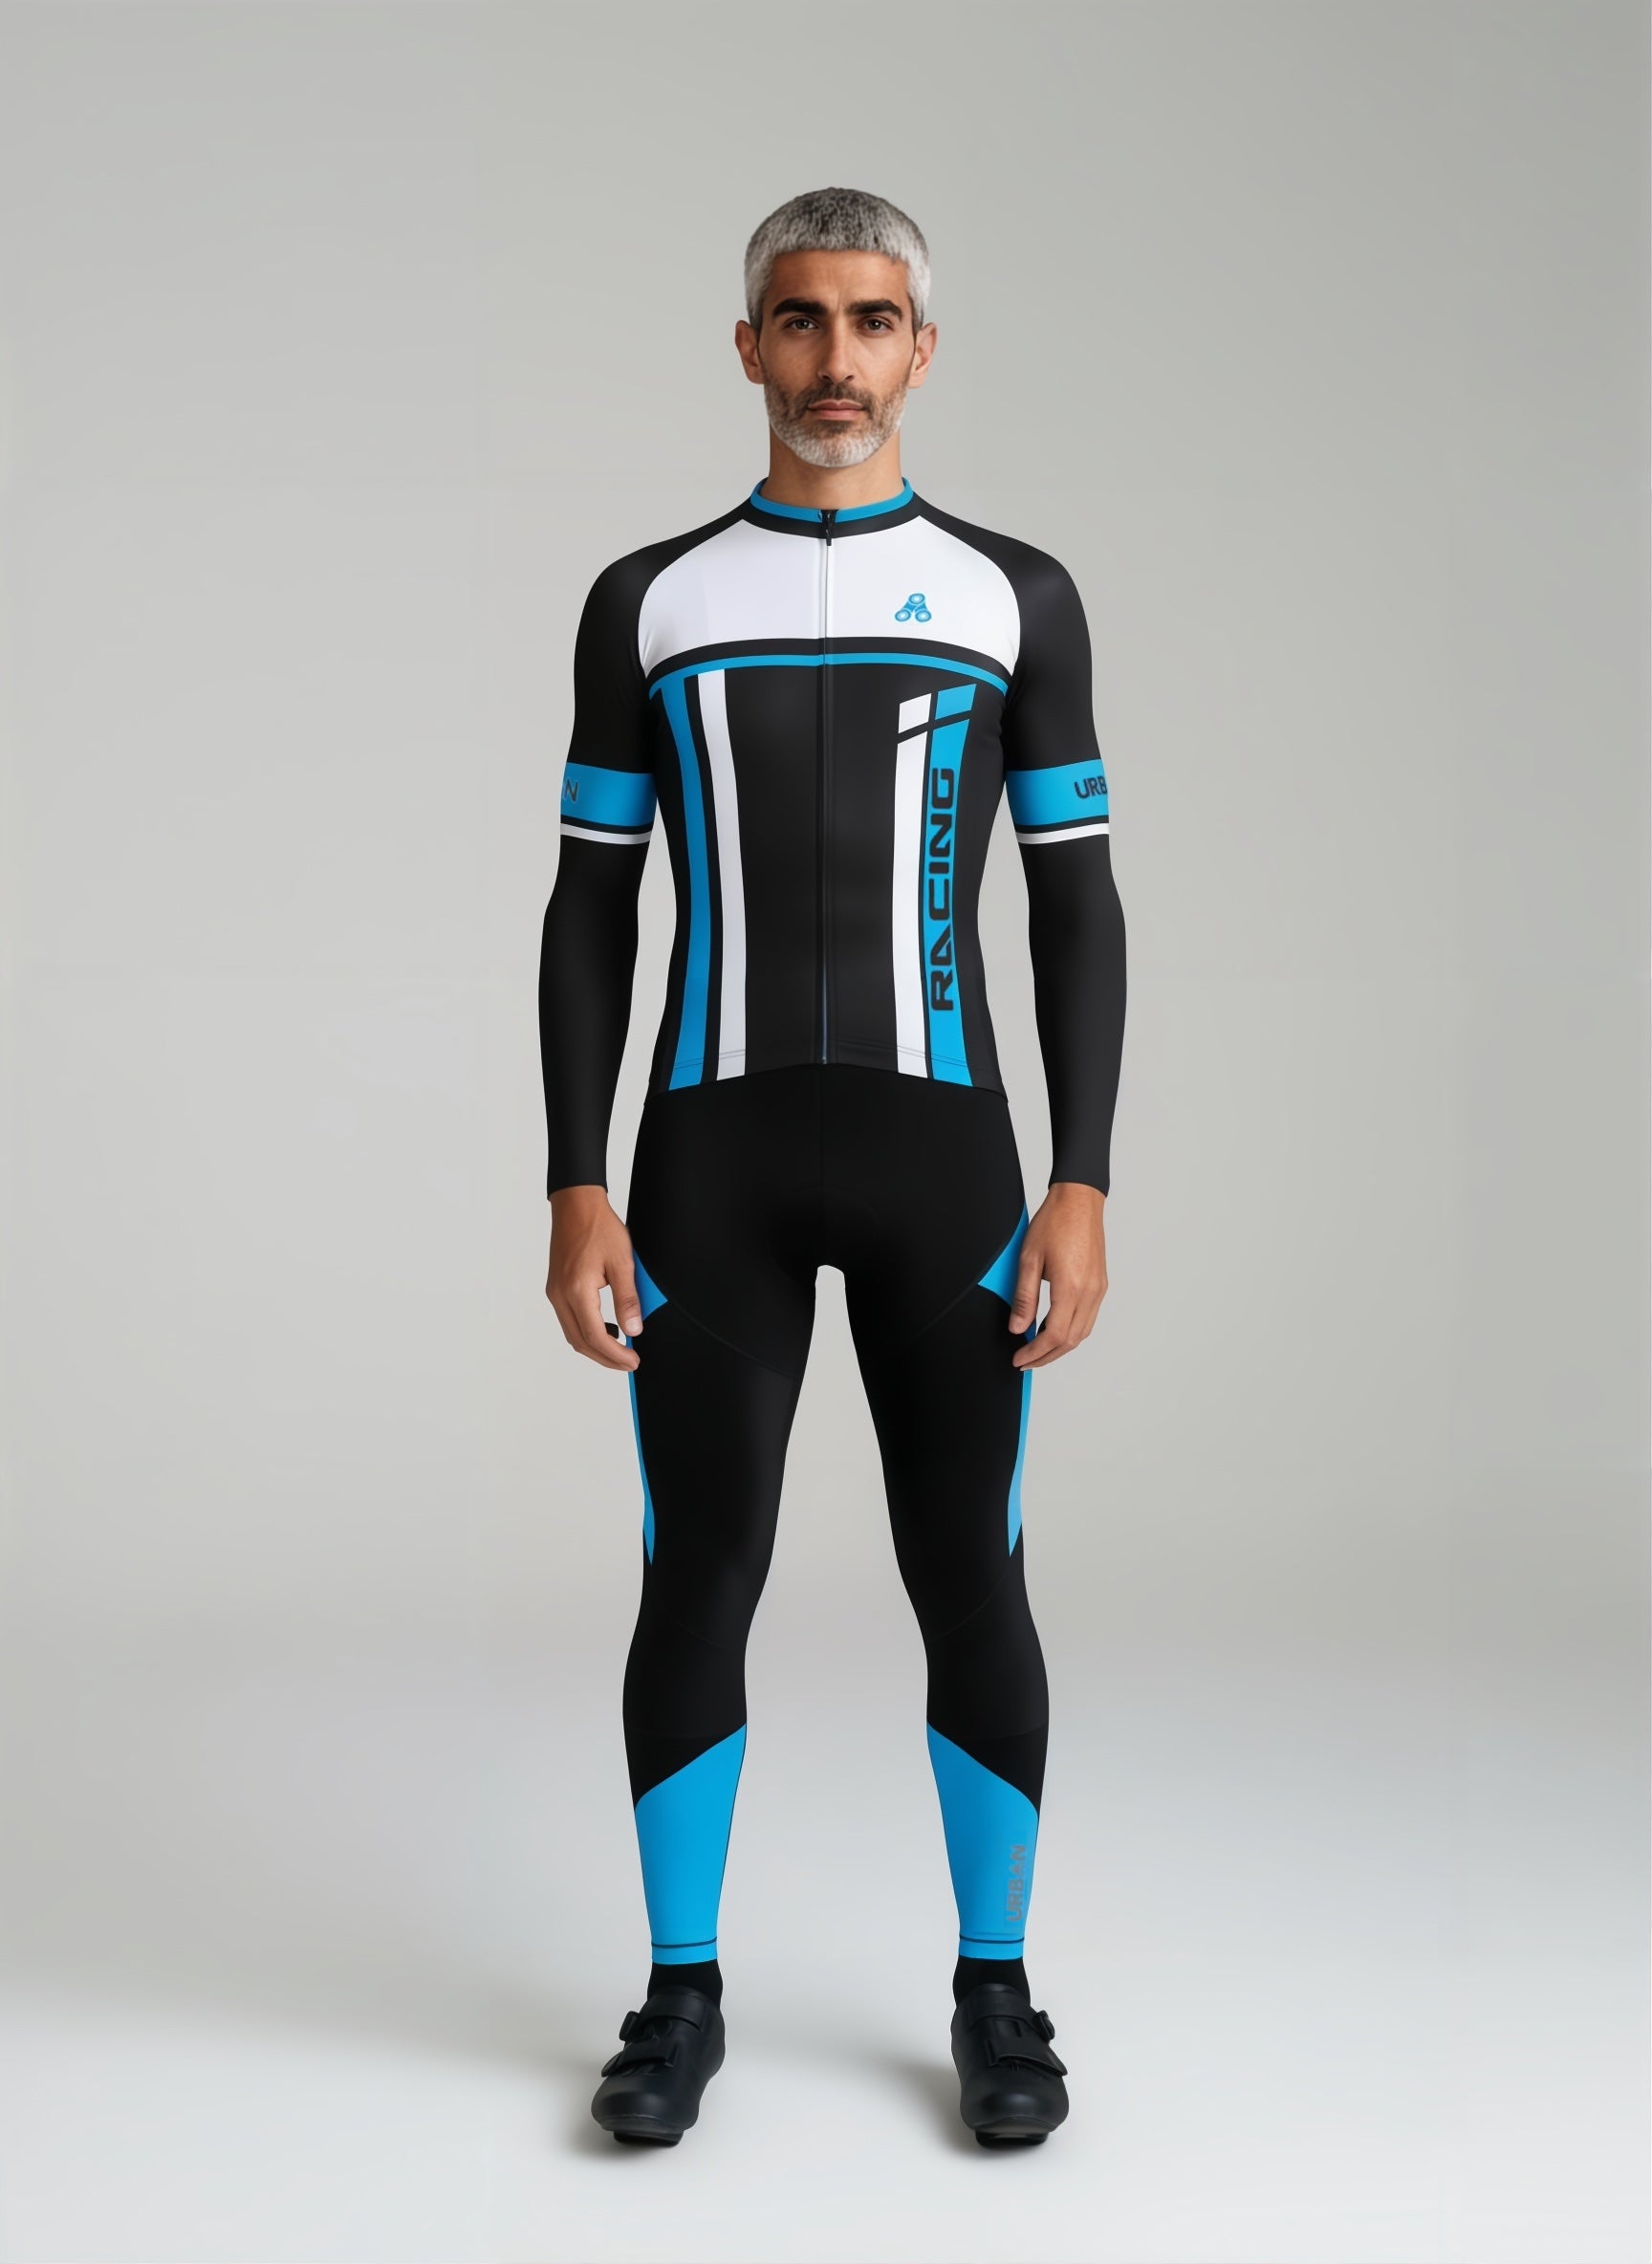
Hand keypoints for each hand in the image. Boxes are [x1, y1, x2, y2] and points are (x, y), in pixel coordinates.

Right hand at [546, 1186, 643, 1370]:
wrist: (576, 1205)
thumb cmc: (599, 1227)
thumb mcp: (622, 1262)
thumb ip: (628, 1299)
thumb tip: (634, 1330)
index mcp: (576, 1290)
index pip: (595, 1336)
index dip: (615, 1354)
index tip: (633, 1361)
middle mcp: (560, 1295)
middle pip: (580, 1342)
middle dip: (605, 1357)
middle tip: (629, 1363)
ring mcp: (555, 1293)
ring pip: (572, 1333)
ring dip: (595, 1347)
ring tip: (619, 1350)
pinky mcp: (556, 1288)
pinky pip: (569, 1320)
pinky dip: (586, 1331)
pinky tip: (605, 1328)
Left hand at [1008, 1182, 1107, 1368]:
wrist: (1079, 1200)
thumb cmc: (1054, 1222)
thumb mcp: (1029, 1259)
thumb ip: (1024, 1298)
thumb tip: (1018, 1328)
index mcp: (1071, 1288)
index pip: (1053, 1336)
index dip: (1035, 1353)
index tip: (1019, 1359)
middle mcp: (1090, 1292)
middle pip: (1070, 1341)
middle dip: (1046, 1356)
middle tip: (1025, 1361)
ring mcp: (1099, 1289)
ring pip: (1082, 1333)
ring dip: (1060, 1347)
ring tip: (1038, 1350)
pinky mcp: (1101, 1284)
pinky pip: (1088, 1318)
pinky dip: (1071, 1331)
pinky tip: (1054, 1329)